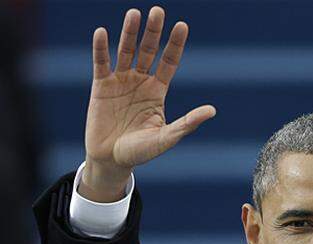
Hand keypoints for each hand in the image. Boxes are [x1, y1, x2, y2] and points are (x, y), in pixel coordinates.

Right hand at [81, 6, 215, 200]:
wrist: (112, 160)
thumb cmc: (141, 152)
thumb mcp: (167, 137)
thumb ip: (187, 123)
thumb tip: (212, 110)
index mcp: (158, 91)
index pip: (169, 62)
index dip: (175, 44)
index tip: (182, 25)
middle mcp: (140, 81)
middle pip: (148, 51)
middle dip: (153, 32)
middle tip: (158, 11)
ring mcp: (120, 81)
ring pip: (126, 51)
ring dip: (130, 33)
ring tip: (135, 14)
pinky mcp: (100, 86)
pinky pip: (101, 63)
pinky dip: (101, 48)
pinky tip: (103, 33)